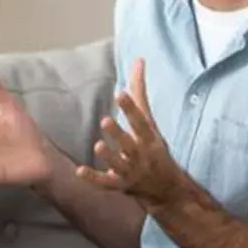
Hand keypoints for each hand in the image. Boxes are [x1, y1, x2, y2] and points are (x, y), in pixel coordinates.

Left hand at [75, 59, 186, 204]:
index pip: (140, 121)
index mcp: (148, 137)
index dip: (130, 107)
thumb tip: (138, 59)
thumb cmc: (152, 147)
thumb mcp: (149, 121)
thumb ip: (139, 91)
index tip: (119, 92)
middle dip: (119, 133)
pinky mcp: (119, 185)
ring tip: (98, 145)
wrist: (167, 189)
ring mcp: (130, 171)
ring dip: (109, 156)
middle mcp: (140, 154)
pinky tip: (79, 171)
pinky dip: (93, 178)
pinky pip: (105, 183)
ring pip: (118, 164)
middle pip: (130, 143)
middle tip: (105, 120)